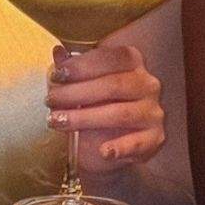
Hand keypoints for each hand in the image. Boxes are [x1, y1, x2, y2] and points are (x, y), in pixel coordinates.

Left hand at [46, 37, 165, 172]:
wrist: (109, 143)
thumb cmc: (95, 105)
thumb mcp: (83, 85)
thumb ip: (73, 70)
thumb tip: (58, 52)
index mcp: (132, 63)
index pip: (111, 58)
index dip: (82, 66)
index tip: (56, 76)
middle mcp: (147, 84)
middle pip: (113, 85)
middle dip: (76, 93)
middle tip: (49, 101)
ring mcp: (153, 112)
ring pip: (120, 113)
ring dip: (85, 118)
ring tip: (57, 121)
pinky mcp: (154, 138)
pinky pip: (138, 143)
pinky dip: (120, 148)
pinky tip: (103, 151)